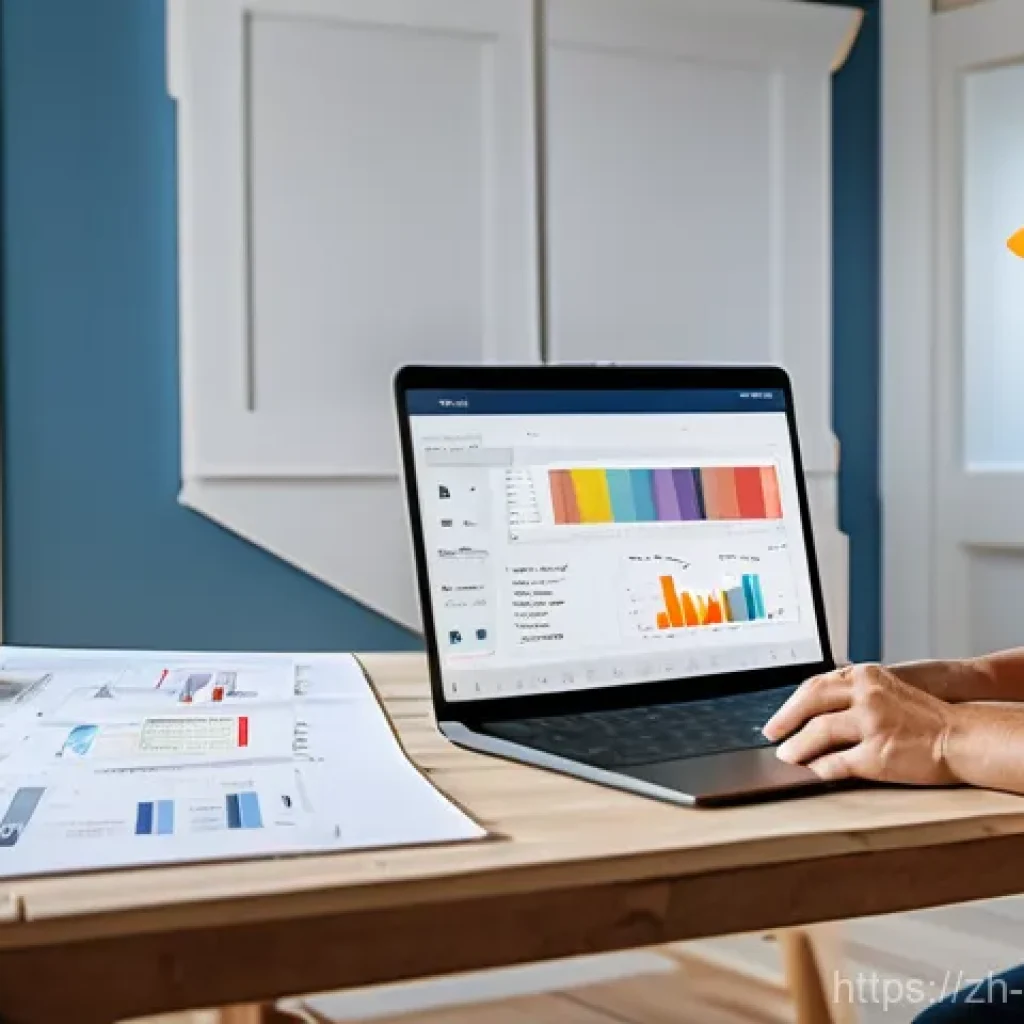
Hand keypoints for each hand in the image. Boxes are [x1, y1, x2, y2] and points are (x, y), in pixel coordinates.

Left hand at [762, 664, 958, 784]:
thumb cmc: (926, 717)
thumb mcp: (888, 689)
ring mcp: (871, 723)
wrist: (962, 736)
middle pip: (810, 702)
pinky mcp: (877, 753)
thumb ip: (854, 693)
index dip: (792, 703)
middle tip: (770, 734)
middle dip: (784, 720)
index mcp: (865, 676)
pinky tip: (813, 771)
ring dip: (797, 747)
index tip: (778, 717)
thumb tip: (814, 709)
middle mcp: (866, 695)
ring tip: (787, 756)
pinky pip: (836, 762)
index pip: (815, 685)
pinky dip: (820, 768)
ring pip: (818, 732)